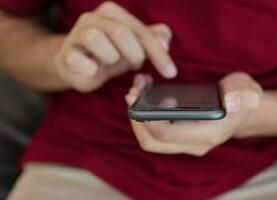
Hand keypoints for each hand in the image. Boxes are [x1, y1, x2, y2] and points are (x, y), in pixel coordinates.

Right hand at [53, 1, 176, 91]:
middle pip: (121, 32)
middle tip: (135, 64)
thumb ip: (152, 39)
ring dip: (111, 59)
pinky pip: (78, 59)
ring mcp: (76, 34)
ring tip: (110, 63)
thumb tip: (165, 38)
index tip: (170, 72)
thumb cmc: (109, 53)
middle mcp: (92, 18)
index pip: (140, 30)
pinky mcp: (66, 54)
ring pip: (97, 40)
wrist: (77, 67)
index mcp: (111, 12)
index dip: (158, 52)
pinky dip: (91, 69)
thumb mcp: (134, 46)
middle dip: (134, 54)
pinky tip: (94, 70)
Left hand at [125, 72, 262, 155]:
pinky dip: (145, 113)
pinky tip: (146, 90)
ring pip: (150, 138)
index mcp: (208, 134)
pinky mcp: (178, 133)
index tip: (136, 98)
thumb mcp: (249, 92)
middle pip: (152, 142)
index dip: (147, 119)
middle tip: (131, 94)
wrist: (242, 107)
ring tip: (137, 88)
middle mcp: (193, 143)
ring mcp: (184, 140)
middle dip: (136, 119)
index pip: (168, 135)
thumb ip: (244, 97)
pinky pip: (155, 129)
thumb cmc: (243, 98)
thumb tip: (230, 102)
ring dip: (138, 116)